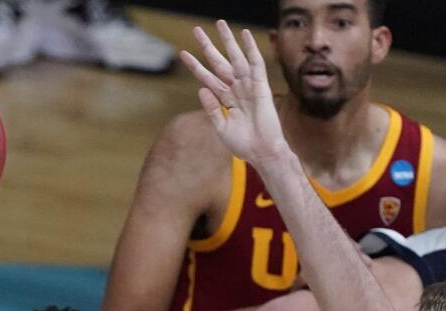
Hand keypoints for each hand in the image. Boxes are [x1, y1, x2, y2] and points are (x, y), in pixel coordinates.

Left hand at [179, 21, 289, 166]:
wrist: (262, 152)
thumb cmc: (243, 144)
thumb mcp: (220, 128)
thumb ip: (211, 108)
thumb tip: (201, 88)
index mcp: (225, 99)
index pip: (207, 78)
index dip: (195, 66)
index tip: (183, 54)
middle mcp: (236, 89)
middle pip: (219, 63)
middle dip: (208, 46)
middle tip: (197, 30)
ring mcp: (248, 86)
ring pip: (236, 58)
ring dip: (228, 41)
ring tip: (220, 24)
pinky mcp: (261, 87)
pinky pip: (256, 64)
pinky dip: (251, 49)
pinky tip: (245, 35)